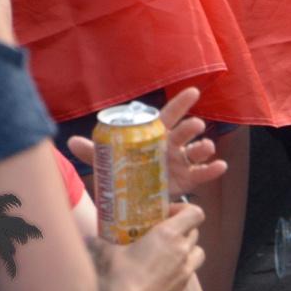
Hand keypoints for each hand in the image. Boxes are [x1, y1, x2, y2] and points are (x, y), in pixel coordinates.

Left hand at [70, 87, 226, 196]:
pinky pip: (202, 174)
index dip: (180, 104)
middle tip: (195, 124)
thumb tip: (70, 142)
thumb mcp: (109, 162)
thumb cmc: (126, 171)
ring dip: (204, 147)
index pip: (168, 116)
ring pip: (196, 152)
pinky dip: (213, 170)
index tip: (193, 92)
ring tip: (206, 148)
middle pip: (184, 133)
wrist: (136, 199)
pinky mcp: (187, 180)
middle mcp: (172, 146)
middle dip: (191, 128)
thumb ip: (94, 151)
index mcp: (155, 137)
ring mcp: (182, 163)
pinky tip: (220, 166)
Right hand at [99, 203, 205, 290]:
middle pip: (195, 233)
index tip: (169, 214)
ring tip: (170, 255)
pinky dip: (179, 275)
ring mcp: (186, 272)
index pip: (195, 213)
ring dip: (187, 251)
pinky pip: (187, 277)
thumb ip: (100, 244)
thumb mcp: (109, 256)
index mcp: (169, 235)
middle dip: (183, 231)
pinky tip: (162, 278)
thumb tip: (88, 239)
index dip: (185, 210)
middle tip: (165, 235)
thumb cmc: (122, 279)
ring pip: (197, 254)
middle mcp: (182, 251)